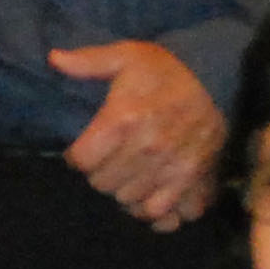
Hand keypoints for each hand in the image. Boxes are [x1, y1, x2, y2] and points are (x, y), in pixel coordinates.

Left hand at [51, 41, 223, 229]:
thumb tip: (54, 59)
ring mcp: (170, 169)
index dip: (77, 155)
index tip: (84, 148)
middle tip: (109, 159)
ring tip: (128, 172)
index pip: (81, 160)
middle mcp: (146, 149)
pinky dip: (151, 209)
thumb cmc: (164, 70)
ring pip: (128, 201)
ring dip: (123, 189)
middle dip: (100, 172)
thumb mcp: (125, 56)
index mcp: (123, 120)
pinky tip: (148, 193)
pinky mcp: (191, 181)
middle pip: (102, 184)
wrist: (215, 79)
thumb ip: (88, 62)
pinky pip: (161, 213)